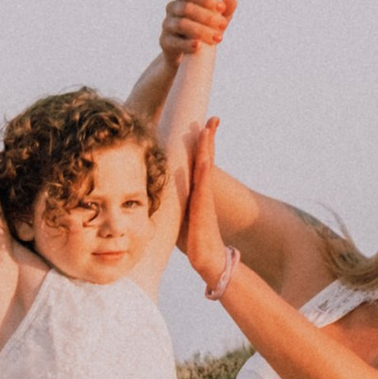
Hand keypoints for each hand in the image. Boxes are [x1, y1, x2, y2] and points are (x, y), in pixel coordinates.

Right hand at [161, 0, 236, 65]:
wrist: (184, 54)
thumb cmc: (202, 31)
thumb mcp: (215, 21)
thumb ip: (225, 11)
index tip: (221, 7)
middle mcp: (173, 7)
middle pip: (187, 8)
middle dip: (207, 16)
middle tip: (223, 25)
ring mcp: (167, 24)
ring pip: (181, 24)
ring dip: (201, 31)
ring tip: (217, 39)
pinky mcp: (164, 41)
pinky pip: (174, 41)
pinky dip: (187, 44)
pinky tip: (198, 46)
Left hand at [178, 119, 231, 294]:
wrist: (208, 259)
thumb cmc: (195, 241)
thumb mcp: (182, 218)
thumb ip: (176, 205)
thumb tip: (163, 199)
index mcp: (197, 192)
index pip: (199, 162)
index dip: (201, 145)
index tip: (203, 126)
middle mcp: (203, 192)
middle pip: (206, 159)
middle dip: (209, 138)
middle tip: (213, 119)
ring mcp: (205, 199)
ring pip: (206, 167)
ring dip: (207, 147)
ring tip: (209, 129)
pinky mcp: (203, 210)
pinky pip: (204, 186)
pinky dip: (205, 170)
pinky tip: (204, 158)